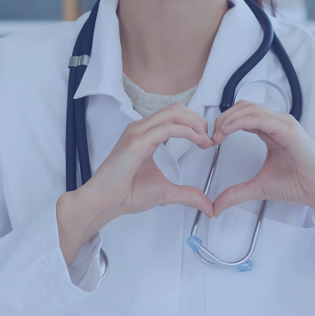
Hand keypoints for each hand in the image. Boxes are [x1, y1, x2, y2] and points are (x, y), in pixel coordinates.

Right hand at [59, 103, 216, 264]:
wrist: (105, 202)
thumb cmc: (125, 193)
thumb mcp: (165, 192)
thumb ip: (188, 195)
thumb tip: (207, 206)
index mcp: (145, 135)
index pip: (174, 116)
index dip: (195, 124)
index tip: (207, 141)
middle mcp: (140, 129)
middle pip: (176, 109)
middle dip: (198, 120)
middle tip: (209, 138)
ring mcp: (137, 132)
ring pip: (173, 113)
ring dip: (195, 123)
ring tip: (205, 139)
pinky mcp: (137, 141)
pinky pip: (168, 128)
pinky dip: (187, 132)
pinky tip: (197, 141)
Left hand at [208, 101, 314, 245]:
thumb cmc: (300, 185)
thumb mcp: (260, 187)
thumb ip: (237, 193)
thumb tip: (216, 206)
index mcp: (272, 131)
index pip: (243, 115)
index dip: (225, 123)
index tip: (213, 140)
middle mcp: (278, 123)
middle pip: (244, 107)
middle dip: (223, 118)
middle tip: (212, 136)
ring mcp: (285, 124)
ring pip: (250, 109)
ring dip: (229, 118)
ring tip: (217, 134)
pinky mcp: (289, 131)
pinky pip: (260, 119)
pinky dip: (240, 122)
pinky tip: (228, 132)